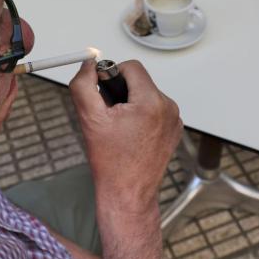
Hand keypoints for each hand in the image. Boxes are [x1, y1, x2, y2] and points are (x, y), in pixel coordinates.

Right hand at [69, 60, 181, 213]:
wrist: (128, 194)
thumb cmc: (111, 162)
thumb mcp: (89, 118)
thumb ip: (84, 85)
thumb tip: (88, 64)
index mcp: (151, 102)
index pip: (131, 67)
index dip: (112, 74)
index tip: (102, 92)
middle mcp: (168, 108)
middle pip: (139, 81)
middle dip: (120, 92)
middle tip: (108, 114)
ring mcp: (174, 120)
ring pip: (147, 95)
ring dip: (130, 104)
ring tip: (119, 128)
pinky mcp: (174, 130)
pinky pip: (155, 109)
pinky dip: (141, 116)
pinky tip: (130, 135)